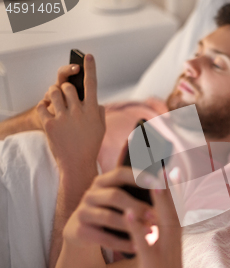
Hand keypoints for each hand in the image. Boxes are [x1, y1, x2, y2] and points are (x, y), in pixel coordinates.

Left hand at [37, 54, 104, 172]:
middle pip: (68, 87)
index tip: (87, 56)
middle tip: (65, 96)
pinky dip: (43, 107)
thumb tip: (94, 100)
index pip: (92, 84)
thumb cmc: (90, 146)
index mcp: (93, 110)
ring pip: (53, 93)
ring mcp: (64, 118)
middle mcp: (79, 112)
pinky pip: (42, 106)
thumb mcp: (101, 128)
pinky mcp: (51, 125)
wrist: (77, 164)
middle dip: (64, 88)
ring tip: (55, 102)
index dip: (90, 68)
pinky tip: (48, 113)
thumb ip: (98, 111)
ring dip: (53, 94)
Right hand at [63, 167, 154, 251]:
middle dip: (137, 206)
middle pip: (115, 196)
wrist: (82, 233)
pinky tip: (137, 247)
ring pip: (108, 217)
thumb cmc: (110, 211)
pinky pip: (104, 238)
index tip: (158, 183)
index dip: (139, 177)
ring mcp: (83, 213)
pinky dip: (122, 243)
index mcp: (102, 182)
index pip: (120, 174)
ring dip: (131, 226)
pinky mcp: (80, 232)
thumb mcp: (118, 198)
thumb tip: (166, 179)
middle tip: (156, 216)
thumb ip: (137, 189)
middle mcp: (90, 194)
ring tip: (150, 232)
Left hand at [124, 170, 196, 267]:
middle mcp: (173, 242)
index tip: (170, 166)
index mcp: (173, 238)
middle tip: (166, 160)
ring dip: (158, 199)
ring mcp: (165, 253)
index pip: (174, 207)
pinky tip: (129, 212)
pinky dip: (137, 226)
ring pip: (163, 220)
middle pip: (172, 207)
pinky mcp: (153, 267)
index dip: (172, 186)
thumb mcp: (163, 257)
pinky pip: (144, 243)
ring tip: (152, 177)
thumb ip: (159, 239)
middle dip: (169, 184)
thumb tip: (154, 224)